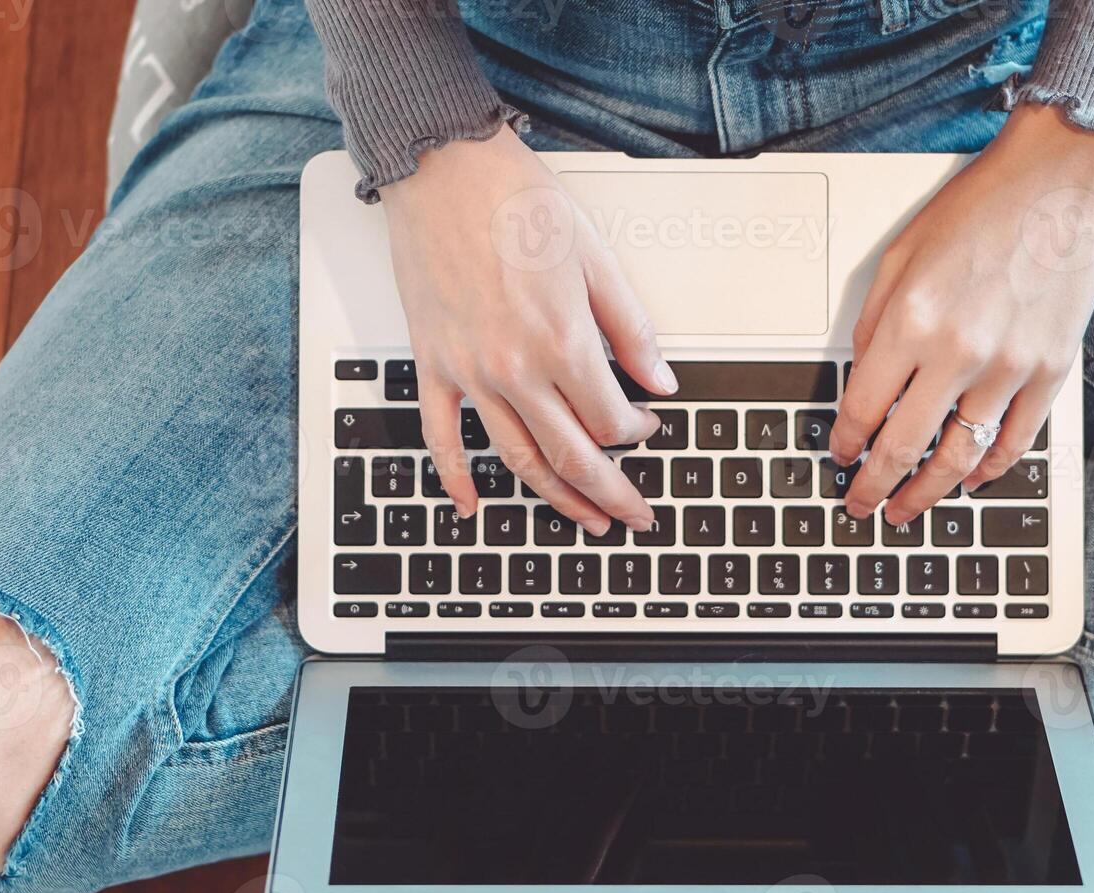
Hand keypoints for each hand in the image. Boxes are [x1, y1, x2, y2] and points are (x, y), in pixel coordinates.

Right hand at [381, 128, 676, 534]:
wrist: (443, 169)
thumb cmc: (517, 201)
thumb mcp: (597, 259)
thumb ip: (631, 329)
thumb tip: (660, 379)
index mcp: (564, 342)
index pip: (611, 420)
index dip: (637, 433)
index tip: (648, 427)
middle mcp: (517, 369)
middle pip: (573, 456)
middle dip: (611, 494)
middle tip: (634, 516)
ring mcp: (471, 373)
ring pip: (519, 459)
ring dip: (556, 499)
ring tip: (584, 521)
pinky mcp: (433, 365)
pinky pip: (442, 438)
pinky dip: (457, 479)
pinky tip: (472, 507)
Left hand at [829, 104, 1093, 523]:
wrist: (1058, 184)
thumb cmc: (979, 209)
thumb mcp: (900, 256)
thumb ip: (874, 322)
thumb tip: (860, 378)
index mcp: (911, 322)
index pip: (863, 409)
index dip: (846, 444)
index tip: (841, 458)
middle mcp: (958, 352)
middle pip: (904, 447)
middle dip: (876, 487)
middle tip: (863, 507)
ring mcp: (1009, 367)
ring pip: (960, 457)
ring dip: (928, 492)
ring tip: (909, 509)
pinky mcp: (1051, 371)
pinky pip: (1015, 439)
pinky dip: (990, 469)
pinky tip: (970, 481)